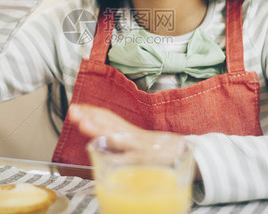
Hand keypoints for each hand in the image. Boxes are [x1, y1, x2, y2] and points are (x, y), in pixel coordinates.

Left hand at [69, 104, 200, 178]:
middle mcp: (135, 136)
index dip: (92, 112)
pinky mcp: (149, 160)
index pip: (110, 118)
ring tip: (84, 124)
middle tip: (73, 111)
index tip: (76, 107)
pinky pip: (132, 159)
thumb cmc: (166, 152)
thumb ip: (126, 140)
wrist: (194, 155)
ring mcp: (141, 147)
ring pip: (118, 137)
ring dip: (101, 130)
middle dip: (90, 117)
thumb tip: (106, 138)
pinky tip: (107, 157)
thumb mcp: (144, 142)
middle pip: (110, 123)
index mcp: (133, 132)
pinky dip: (121, 159)